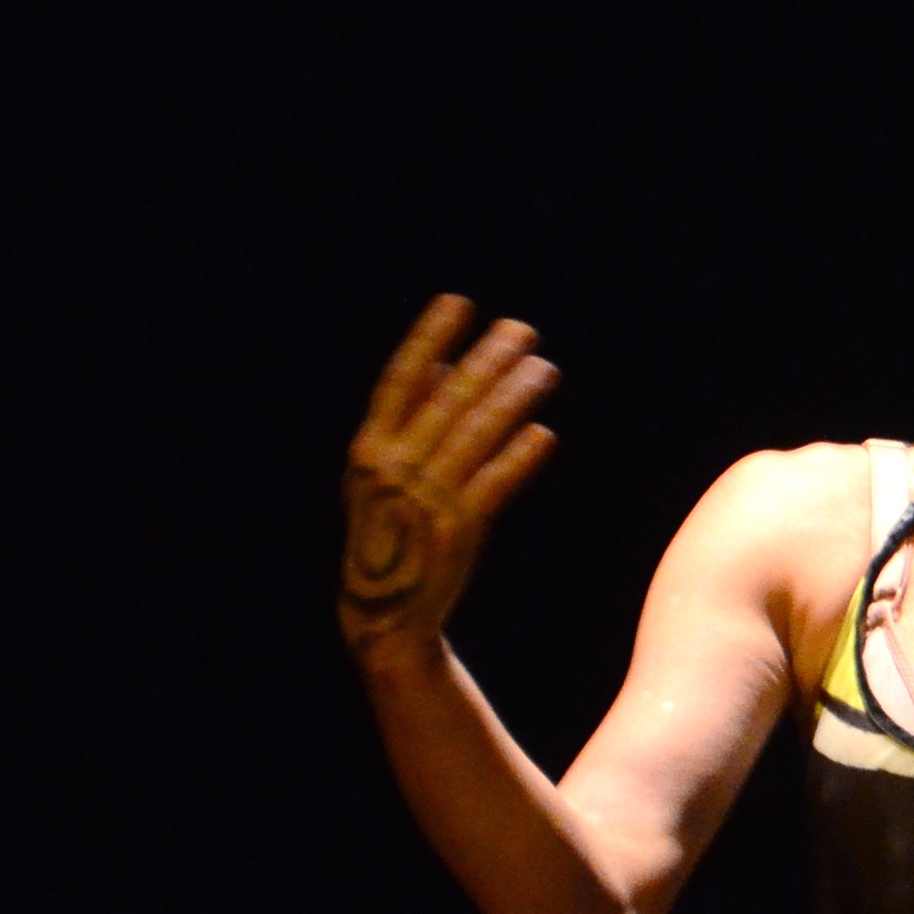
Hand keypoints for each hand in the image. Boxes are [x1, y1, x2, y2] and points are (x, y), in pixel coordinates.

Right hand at [346, 295, 561, 663]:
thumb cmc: (392, 529)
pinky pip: (494, 485)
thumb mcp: (385, 472)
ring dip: (514, 398)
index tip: (459, 303)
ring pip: (477, 436)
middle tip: (523, 329)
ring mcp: (424, 500)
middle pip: (448, 401)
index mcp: (369, 447)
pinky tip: (544, 434)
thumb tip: (448, 364)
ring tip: (544, 369)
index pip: (400, 379)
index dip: (429, 337)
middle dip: (487, 359)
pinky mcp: (456, 532)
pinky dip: (519, 458)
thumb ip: (411, 419)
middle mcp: (393, 468)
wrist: (385, 611)